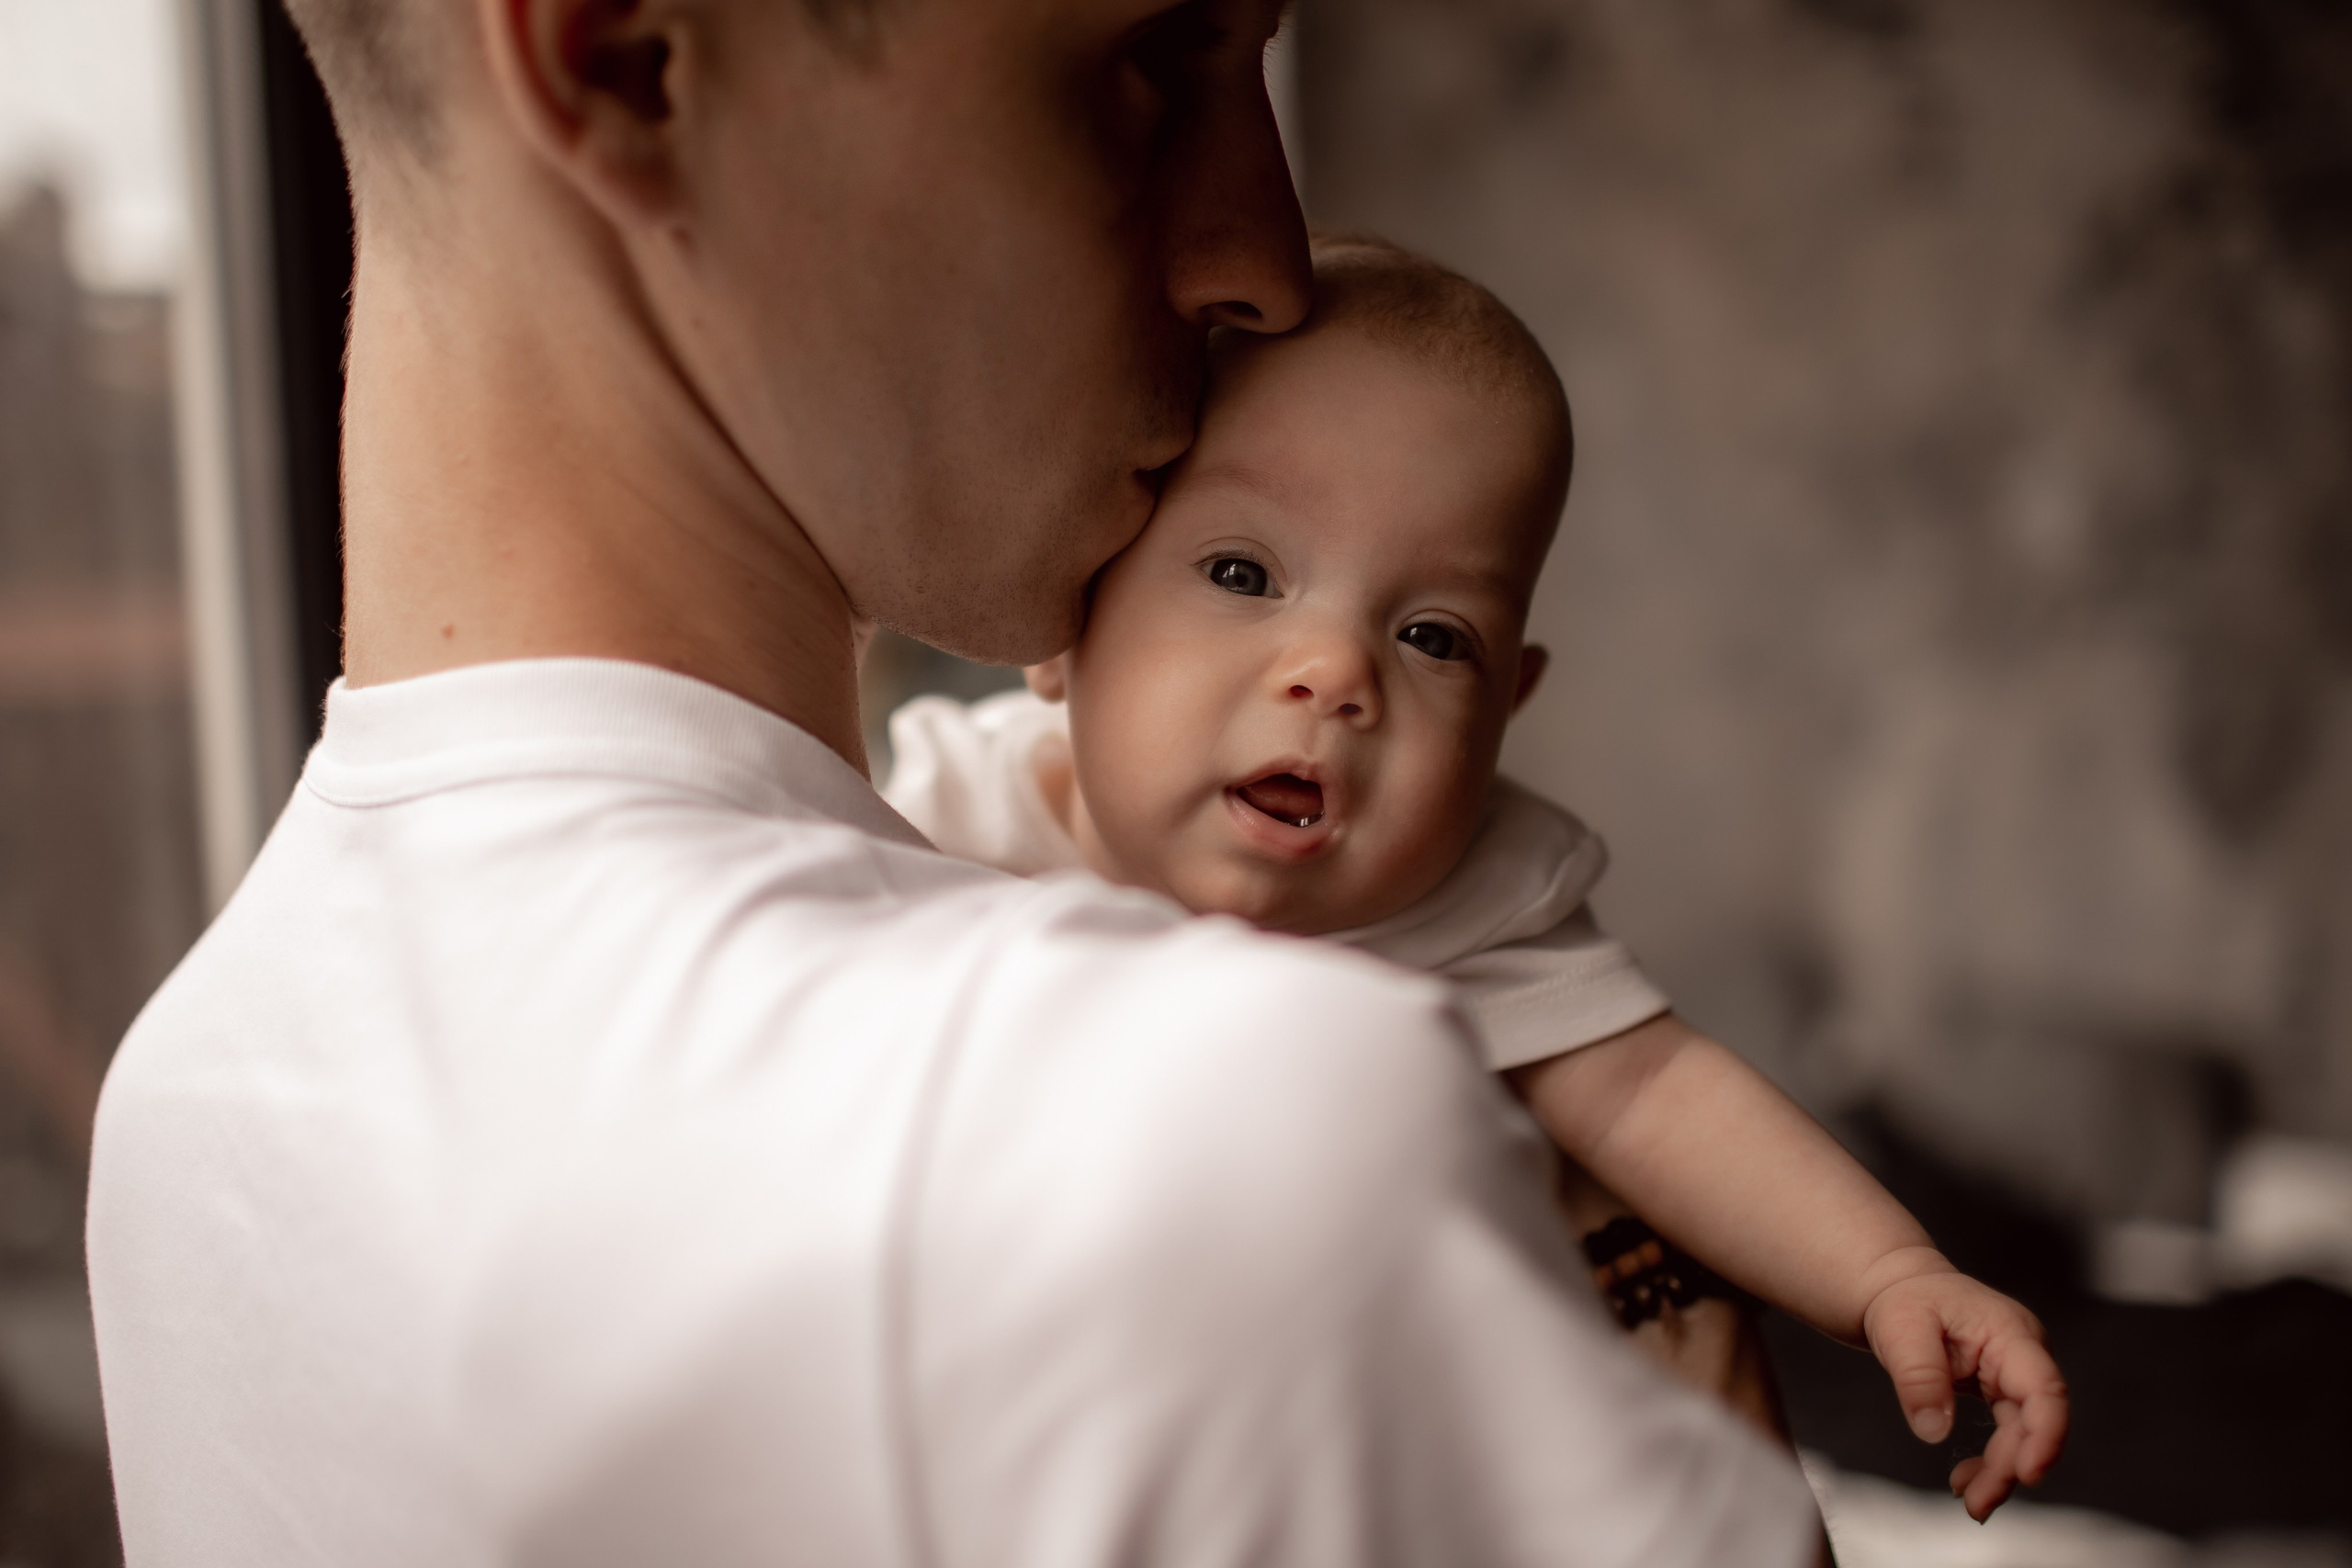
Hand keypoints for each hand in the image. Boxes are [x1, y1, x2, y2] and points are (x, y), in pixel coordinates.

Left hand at [1861, 1268, 2068, 1520]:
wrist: (1901, 1290)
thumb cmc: (1905, 1300)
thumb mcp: (1900, 1329)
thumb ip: (1918, 1376)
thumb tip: (1933, 1430)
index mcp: (2010, 1333)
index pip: (2044, 1389)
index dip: (2045, 1435)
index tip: (2028, 1474)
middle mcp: (2023, 1356)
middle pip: (2035, 1421)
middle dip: (2011, 1466)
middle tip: (1977, 1505)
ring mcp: (2015, 1375)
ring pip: (2022, 1434)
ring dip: (2000, 1471)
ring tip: (1971, 1502)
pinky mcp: (2002, 1391)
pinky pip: (2006, 1433)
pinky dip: (1990, 1460)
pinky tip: (1966, 1480)